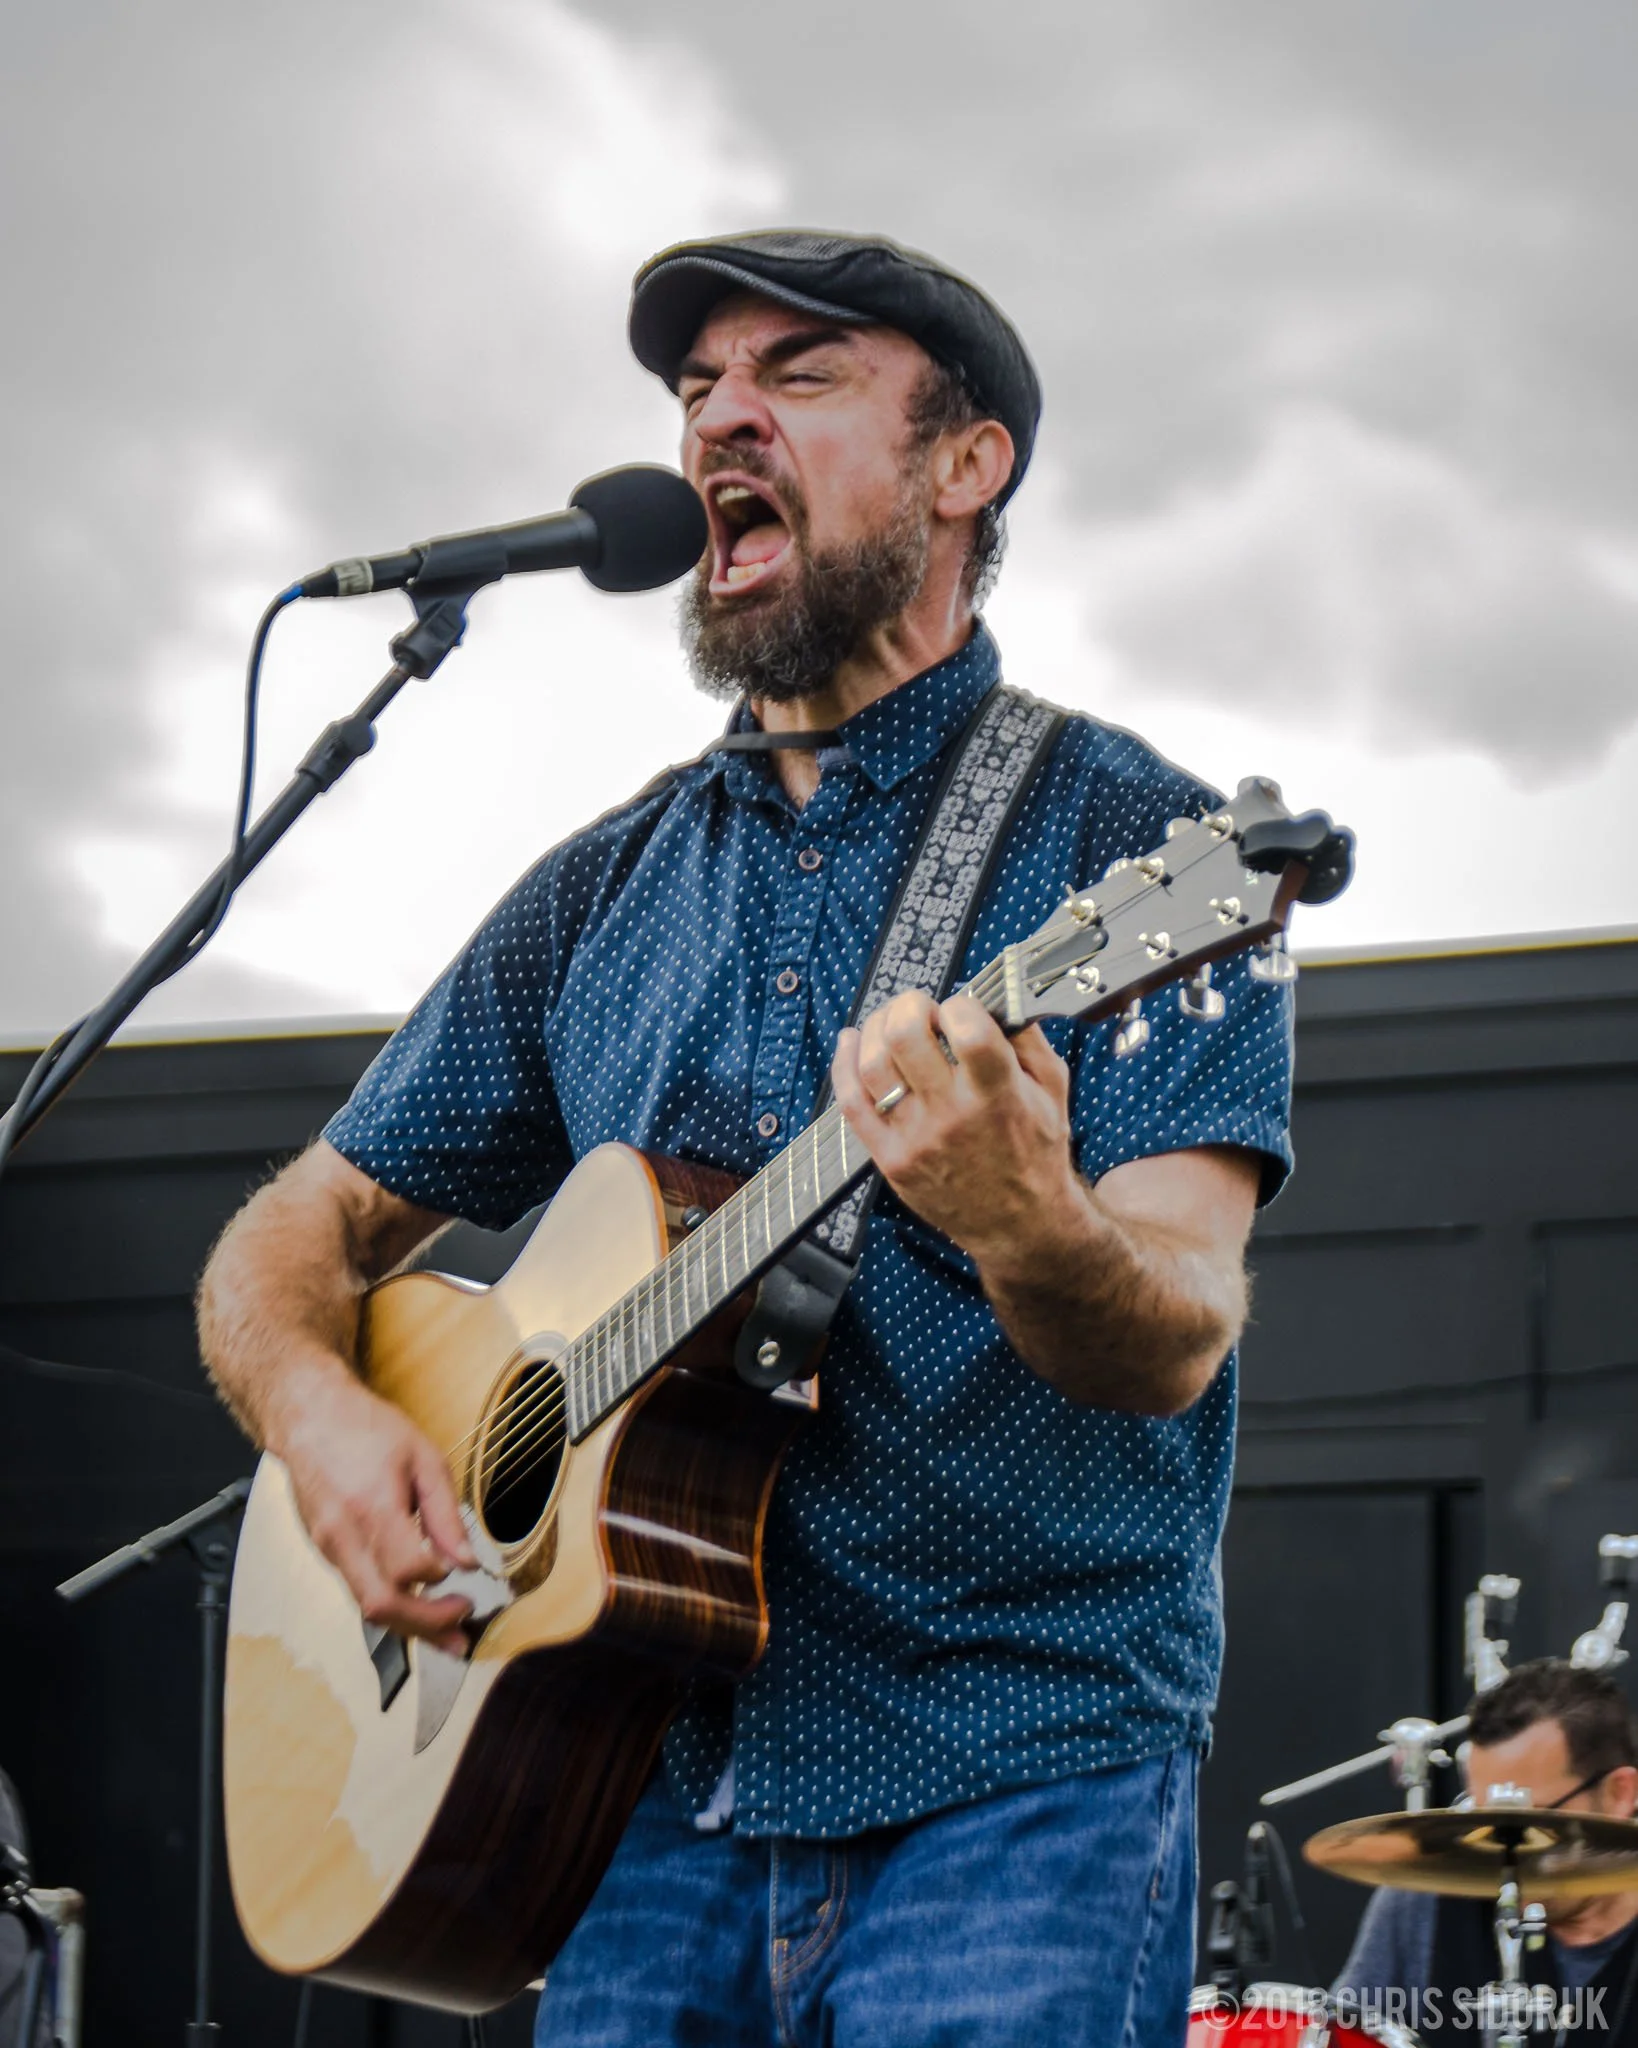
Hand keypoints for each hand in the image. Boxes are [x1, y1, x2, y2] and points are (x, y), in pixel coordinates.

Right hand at [275, 1370, 478, 1651]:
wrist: (308, 1417)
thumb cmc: (364, 1429)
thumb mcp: (423, 1458)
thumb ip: (446, 1513)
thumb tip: (466, 1560)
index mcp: (371, 1506)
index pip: (408, 1569)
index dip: (442, 1581)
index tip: (466, 1577)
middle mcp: (343, 1535)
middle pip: (382, 1605)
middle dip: (427, 1627)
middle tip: (461, 1631)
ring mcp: (328, 1548)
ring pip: (366, 1607)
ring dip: (409, 1627)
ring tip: (446, 1634)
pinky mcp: (324, 1552)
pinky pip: (358, 1591)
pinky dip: (389, 1606)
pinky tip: (416, 1608)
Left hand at [831, 990, 1082, 1271]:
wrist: (1020, 1224)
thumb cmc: (1037, 1153)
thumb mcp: (1053, 1090)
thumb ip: (1028, 1039)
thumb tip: (998, 997)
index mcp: (998, 1094)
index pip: (967, 1028)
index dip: (960, 1004)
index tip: (962, 1010)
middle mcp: (953, 1115)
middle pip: (906, 1036)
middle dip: (909, 1005)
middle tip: (920, 1008)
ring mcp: (916, 1139)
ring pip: (872, 1064)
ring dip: (875, 1029)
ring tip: (891, 1023)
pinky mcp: (891, 1158)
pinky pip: (852, 1104)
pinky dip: (844, 1065)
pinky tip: (850, 1043)